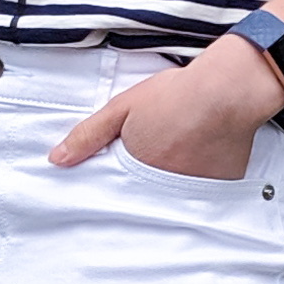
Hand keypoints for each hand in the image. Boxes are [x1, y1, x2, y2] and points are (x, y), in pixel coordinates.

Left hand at [50, 39, 283, 180]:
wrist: (227, 90)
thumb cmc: (175, 96)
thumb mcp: (122, 109)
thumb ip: (88, 135)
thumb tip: (56, 159)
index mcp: (137, 172)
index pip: (120, 191)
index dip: (121, 178)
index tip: (125, 166)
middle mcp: (164, 189)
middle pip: (149, 193)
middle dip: (149, 175)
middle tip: (159, 150)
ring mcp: (194, 190)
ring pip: (177, 190)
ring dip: (175, 175)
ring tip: (182, 150)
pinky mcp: (221, 185)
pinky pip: (205, 187)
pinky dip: (202, 174)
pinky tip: (203, 152)